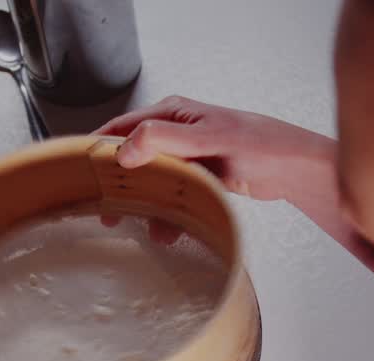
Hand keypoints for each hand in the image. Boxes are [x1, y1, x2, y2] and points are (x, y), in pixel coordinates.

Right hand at [96, 96, 367, 268]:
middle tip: (106, 211)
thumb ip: (164, 141)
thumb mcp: (208, 139)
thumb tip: (125, 150)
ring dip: (147, 205)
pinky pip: (174, 196)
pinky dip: (168, 214)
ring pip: (153, 182)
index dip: (100, 148)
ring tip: (143, 229)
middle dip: (120, 184)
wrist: (292, 168)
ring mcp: (188, 157)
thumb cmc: (259, 144)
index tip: (82, 172)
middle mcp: (176, 133)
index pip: (122, 127)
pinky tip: (168, 232)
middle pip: (134, 158)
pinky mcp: (200, 178)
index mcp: (172, 115)